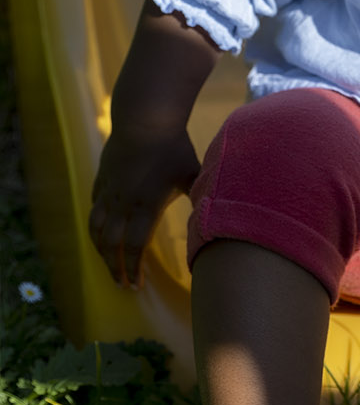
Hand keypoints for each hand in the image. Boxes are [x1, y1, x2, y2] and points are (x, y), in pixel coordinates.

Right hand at [89, 126, 201, 289]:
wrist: (145, 118)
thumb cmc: (173, 147)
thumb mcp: (191, 174)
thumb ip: (201, 198)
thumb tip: (219, 221)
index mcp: (145, 206)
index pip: (134, 247)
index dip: (133, 268)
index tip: (136, 285)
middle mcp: (122, 203)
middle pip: (111, 244)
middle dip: (114, 267)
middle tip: (120, 283)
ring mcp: (108, 190)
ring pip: (96, 228)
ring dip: (100, 250)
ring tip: (107, 263)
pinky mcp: (102, 178)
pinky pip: (94, 206)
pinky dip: (95, 223)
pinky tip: (100, 229)